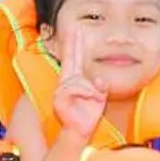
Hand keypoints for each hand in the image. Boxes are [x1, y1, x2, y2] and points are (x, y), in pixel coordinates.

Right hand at [51, 24, 106, 139]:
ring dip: (91, 90)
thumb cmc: (87, 115)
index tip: (76, 31)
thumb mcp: (99, 98)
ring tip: (93, 99)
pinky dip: (86, 93)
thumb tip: (101, 80)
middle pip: (69, 59)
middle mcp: (66, 82)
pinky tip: (89, 98)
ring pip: (80, 80)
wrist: (78, 130)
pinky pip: (76, 88)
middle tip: (75, 30)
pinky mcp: (59, 98)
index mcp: (75, 80)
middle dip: (72, 44)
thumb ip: (100, 87)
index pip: (73, 59)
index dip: (74, 45)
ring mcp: (61, 89)